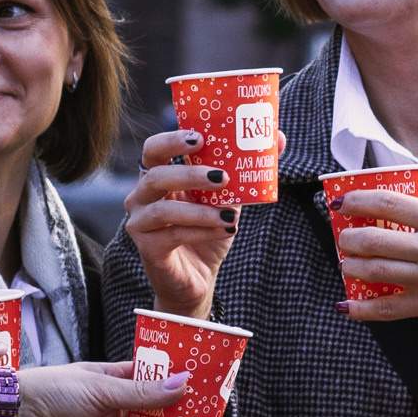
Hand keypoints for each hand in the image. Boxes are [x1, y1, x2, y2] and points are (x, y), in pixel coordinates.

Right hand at [122, 129, 239, 320]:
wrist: (197, 278)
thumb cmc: (207, 231)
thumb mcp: (227, 197)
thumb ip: (244, 170)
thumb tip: (278, 139)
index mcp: (156, 177)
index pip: (153, 149)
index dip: (172, 140)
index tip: (200, 138)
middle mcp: (140, 198)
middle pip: (155, 176)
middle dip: (190, 174)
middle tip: (223, 176)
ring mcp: (139, 224)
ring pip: (164, 210)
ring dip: (201, 210)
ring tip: (231, 212)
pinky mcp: (148, 250)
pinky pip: (174, 235)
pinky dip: (203, 231)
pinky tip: (227, 229)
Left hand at [329, 190, 417, 329]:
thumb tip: (397, 208)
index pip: (388, 202)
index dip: (357, 200)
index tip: (341, 202)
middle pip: (373, 239)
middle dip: (348, 238)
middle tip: (343, 238)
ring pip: (374, 271)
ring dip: (351, 267)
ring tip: (347, 264)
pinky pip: (386, 309)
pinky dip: (360, 309)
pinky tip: (345, 306)